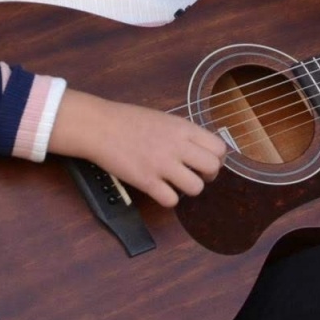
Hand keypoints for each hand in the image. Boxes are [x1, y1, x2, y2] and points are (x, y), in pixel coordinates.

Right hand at [48, 90, 227, 207]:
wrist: (99, 126)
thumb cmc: (128, 120)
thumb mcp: (163, 119)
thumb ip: (183, 133)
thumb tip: (200, 149)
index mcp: (183, 128)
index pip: (219, 148)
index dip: (216, 158)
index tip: (204, 161)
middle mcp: (177, 146)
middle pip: (212, 168)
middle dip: (207, 176)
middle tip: (194, 174)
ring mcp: (162, 164)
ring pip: (196, 188)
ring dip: (188, 189)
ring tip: (176, 183)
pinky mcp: (147, 181)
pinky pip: (171, 200)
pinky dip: (168, 199)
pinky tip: (159, 190)